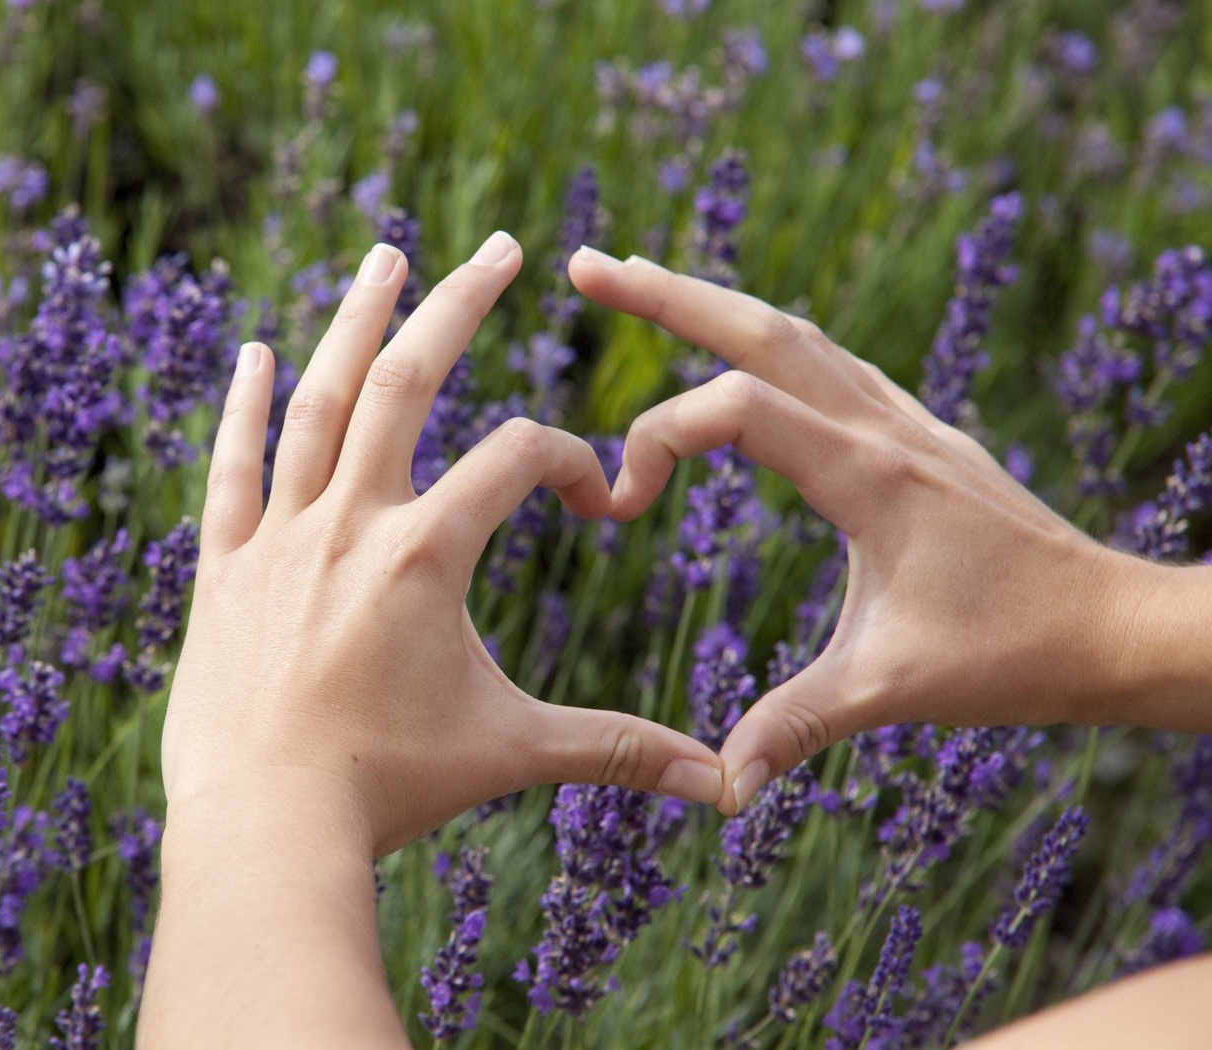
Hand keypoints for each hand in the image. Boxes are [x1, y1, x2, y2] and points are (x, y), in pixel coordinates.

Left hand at [161, 233, 726, 856]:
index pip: (513, 459)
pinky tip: (255, 349)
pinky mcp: (223, 568)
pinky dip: (242, 405)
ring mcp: (278, 538)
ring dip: (353, 321)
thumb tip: (722, 782)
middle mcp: (348, 523)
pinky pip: (231, 467)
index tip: (588, 498)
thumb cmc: (389, 789)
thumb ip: (617, 748)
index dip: (565, 461)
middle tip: (500, 245)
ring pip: (315, 403)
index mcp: (425, 554)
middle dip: (459, 305)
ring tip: (386, 256)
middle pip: (406, 381)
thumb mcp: (511, 752)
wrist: (263, 828)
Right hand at [568, 248, 1151, 815]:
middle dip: (665, 294)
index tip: (618, 504)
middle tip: (584, 266)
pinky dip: (768, 338)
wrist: (1119, 628)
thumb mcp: (891, 692)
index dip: (659, 438)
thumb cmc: (1013, 655)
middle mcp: (886, 428)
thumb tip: (718, 787)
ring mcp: (906, 422)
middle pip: (761, 328)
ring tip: (641, 276)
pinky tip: (746, 348)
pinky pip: (831, 361)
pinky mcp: (918, 435)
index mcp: (870, 476)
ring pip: (797, 332)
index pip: (738, 408)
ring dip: (713, 301)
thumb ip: (794, 726)